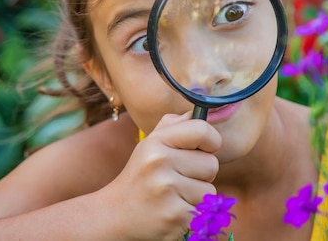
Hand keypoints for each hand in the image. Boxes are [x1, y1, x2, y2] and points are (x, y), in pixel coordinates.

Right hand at [96, 112, 221, 239]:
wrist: (115, 214)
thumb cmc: (141, 175)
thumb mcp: (151, 144)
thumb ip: (175, 125)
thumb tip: (205, 111)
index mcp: (157, 142)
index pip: (203, 130)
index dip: (211, 141)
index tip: (203, 149)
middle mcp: (160, 163)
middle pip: (212, 164)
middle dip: (202, 174)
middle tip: (179, 179)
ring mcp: (167, 190)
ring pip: (209, 190)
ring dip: (197, 196)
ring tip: (174, 196)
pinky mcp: (175, 216)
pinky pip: (204, 211)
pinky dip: (193, 213)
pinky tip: (173, 211)